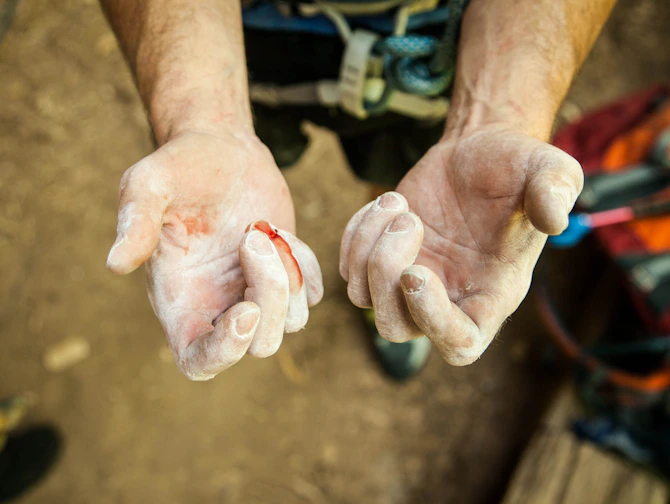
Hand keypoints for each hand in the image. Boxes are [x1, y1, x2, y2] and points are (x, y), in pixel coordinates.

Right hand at [107, 130, 322, 379]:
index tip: (245, 309)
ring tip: (261, 230)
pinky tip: (282, 233)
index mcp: (180, 300)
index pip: (200, 362)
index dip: (225, 353)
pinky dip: (306, 268)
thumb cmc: (179, 166)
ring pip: (291, 323)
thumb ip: (135, 222)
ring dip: (288, 278)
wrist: (222, 149)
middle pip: (260, 345)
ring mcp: (255, 292)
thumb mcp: (149, 184)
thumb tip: (115, 264)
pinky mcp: (284, 274)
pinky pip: (311, 295)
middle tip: (252, 238)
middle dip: (270, 297)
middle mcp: (219, 305)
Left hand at [340, 125, 582, 364]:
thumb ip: (556, 191)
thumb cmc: (517, 166)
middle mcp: (448, 296)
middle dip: (386, 275)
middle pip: (395, 328)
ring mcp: (411, 279)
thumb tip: (553, 220)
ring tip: (397, 204)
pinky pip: (349, 268)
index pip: (459, 344)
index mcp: (491, 293)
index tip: (417, 272)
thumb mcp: (549, 170)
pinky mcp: (383, 258)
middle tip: (409, 222)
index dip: (433, 322)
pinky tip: (386, 203)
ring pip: (363, 299)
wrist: (478, 150)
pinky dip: (356, 235)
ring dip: (368, 249)